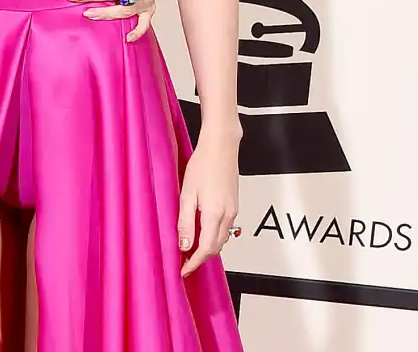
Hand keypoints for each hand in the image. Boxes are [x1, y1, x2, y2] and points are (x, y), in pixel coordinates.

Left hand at [178, 130, 239, 277]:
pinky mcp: (234, 205)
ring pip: (222, 239)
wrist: (221, 147)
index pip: (205, 249)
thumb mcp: (187, 193)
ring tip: (190, 249)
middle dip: (200, 258)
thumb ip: (185, 221)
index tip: (183, 271)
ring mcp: (233, 211)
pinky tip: (202, 232)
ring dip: (208, 248)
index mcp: (214, 214)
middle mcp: (228, 216)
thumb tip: (184, 245)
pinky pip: (225, 229)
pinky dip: (214, 237)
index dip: (194, 263)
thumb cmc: (202, 164)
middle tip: (184, 262)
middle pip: (215, 248)